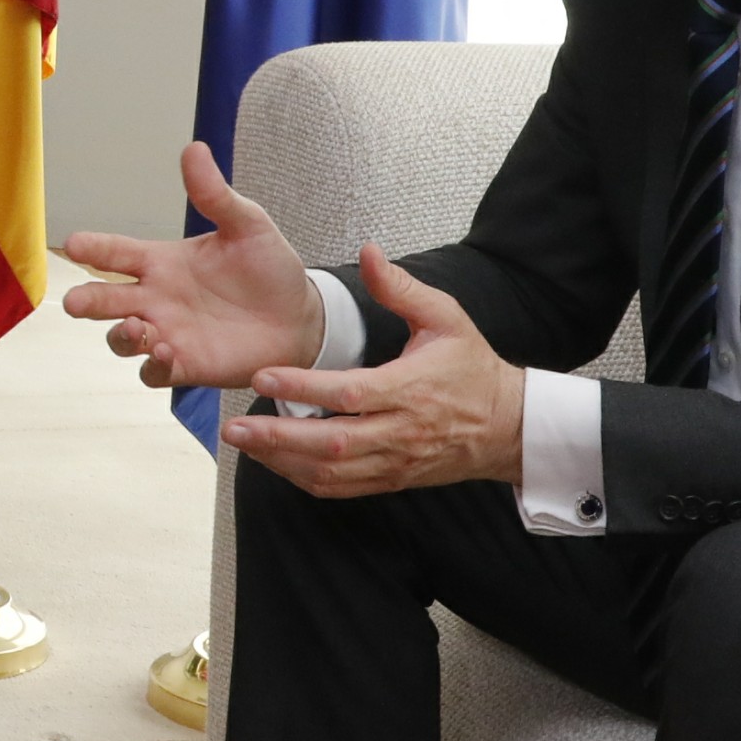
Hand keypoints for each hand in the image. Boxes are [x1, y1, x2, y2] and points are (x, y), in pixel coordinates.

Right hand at [58, 143, 327, 390]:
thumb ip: (215, 195)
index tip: (74, 243)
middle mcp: (156, 298)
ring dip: (121, 336)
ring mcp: (167, 333)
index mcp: (163, 261)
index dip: (94, 248)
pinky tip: (166, 354)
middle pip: (105, 299)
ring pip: (122, 339)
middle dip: (86, 301)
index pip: (117, 253)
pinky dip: (152, 366)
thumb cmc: (269, 269)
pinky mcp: (185, 366)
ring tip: (137, 328)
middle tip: (75, 303)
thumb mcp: (247, 225)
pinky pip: (153, 373)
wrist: (300, 318)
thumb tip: (194, 148)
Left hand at [226, 247, 525, 498]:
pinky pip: (340, 488)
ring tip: (243, 443)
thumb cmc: (472, 368)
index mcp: (410, 389)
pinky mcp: (391, 480)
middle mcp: (400, 432)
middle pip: (331, 443)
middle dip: (277, 438)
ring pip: (330, 472)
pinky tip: (274, 461)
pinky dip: (302, 479)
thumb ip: (401, 288)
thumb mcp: (446, 318)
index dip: (303, 388)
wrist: (507, 428)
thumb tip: (368, 252)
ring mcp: (394, 461)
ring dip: (281, 461)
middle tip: (232, 427)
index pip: (349, 394)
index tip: (263, 377)